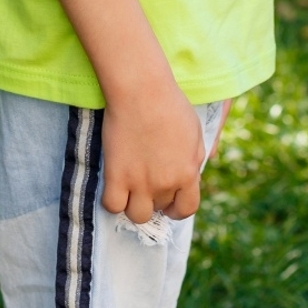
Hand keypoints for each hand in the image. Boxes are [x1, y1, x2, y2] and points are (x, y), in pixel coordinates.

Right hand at [100, 81, 205, 223]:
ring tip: (132, 187)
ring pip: (138, 216)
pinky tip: (115, 186)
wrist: (141, 90)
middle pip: (160, 208)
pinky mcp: (116, 175)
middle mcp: (165, 183)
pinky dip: (113, 200)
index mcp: (188, 173)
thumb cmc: (170, 105)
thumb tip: (193, 177)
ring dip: (135, 205)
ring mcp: (139, 182)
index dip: (178, 208)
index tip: (170, 202)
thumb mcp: (195, 131)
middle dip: (156, 197)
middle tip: (148, 179)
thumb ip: (195, 158)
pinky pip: (112, 206)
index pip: (187, 209)